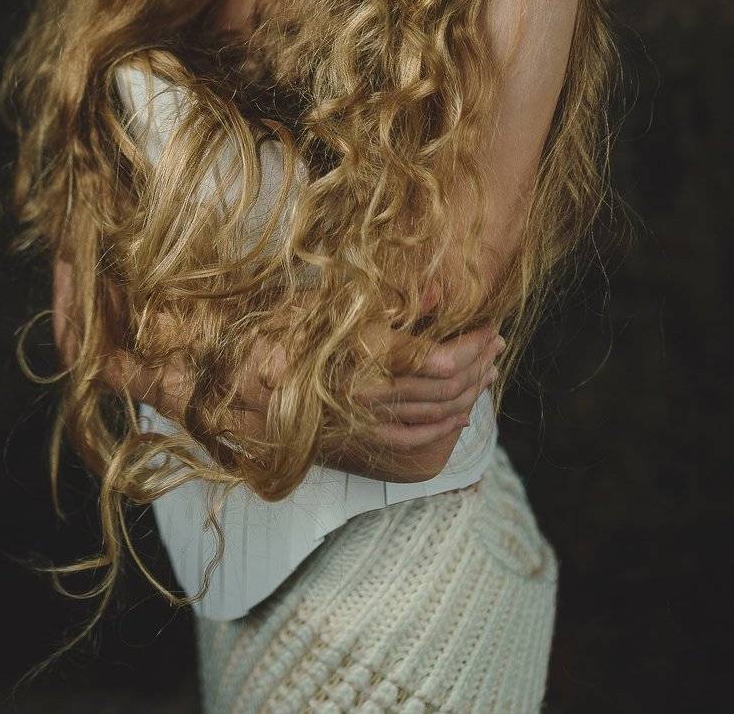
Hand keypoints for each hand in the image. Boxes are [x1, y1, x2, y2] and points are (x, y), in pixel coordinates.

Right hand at [240, 320, 503, 481]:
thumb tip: (441, 294)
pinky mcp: (359, 438)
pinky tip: (459, 411)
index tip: (491, 324)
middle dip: (478, 364)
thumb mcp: (338, 301)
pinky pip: (414, 438)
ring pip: (434, 415)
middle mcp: (368, 396)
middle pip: (444, 388)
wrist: (236, 374)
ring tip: (488, 368)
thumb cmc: (286, 326)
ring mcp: (365, 422)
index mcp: (365, 359)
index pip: (438, 360)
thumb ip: (392, 301)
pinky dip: (443, 424)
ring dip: (468, 393)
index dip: (472, 344)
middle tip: (496, 342)